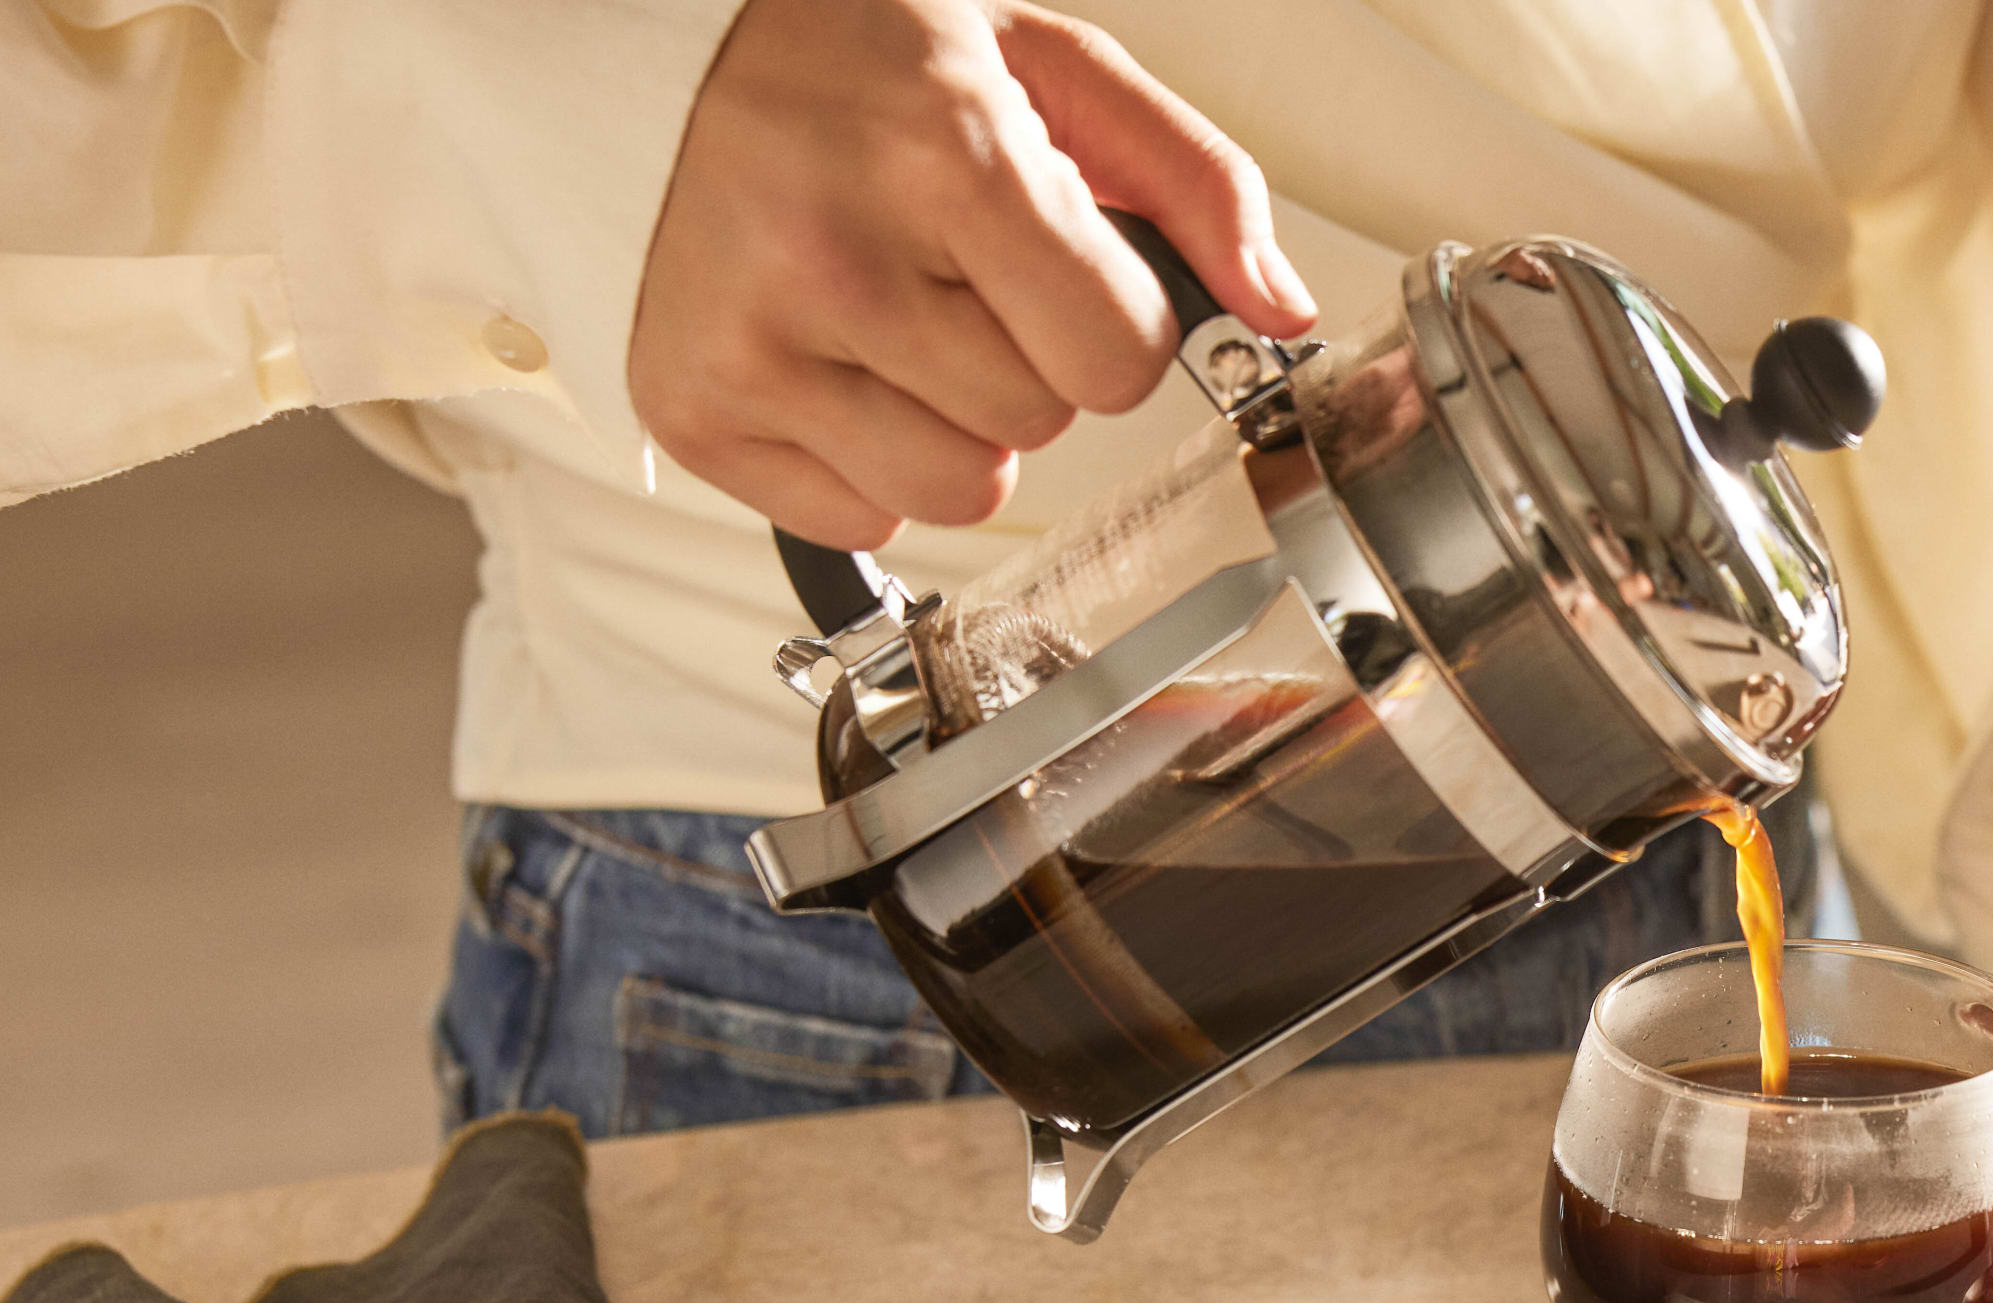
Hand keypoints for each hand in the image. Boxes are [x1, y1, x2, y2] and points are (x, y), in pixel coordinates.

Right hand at [630, 0, 1313, 547]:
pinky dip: (864, 461)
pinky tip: (831, 357)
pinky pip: (859, 520)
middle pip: (1039, 428)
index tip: (1057, 260)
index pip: (1119, 361)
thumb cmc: (873, 57)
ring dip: (954, 425)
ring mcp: (749, 340)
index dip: (1113, 320)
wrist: (669, 39)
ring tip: (895, 315)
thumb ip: (1195, 183)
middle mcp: (831, 253)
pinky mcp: (691, 405)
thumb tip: (1280, 308)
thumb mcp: (1054, 68)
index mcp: (941, 157)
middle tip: (951, 268)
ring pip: (959, 494)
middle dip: (1025, 360)